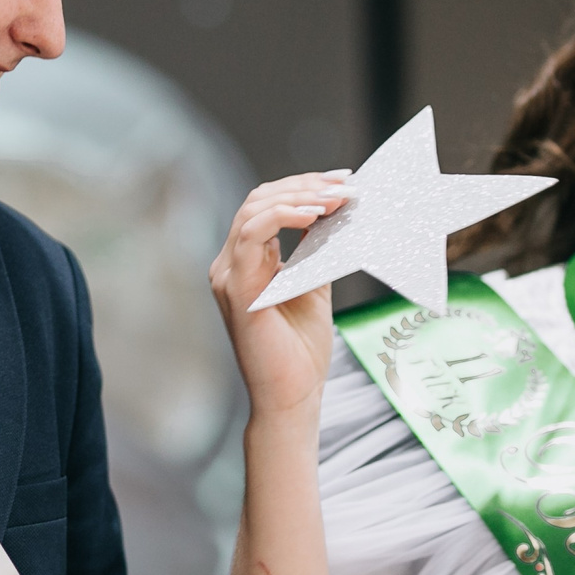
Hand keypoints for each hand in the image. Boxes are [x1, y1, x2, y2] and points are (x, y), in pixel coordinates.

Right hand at [209, 172, 354, 417]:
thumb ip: (316, 248)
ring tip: (337, 198)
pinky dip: (284, 216)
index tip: (344, 179)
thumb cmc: (302, 349)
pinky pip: (252, 235)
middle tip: (347, 185)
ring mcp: (227, 274)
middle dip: (306, 184)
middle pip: (259, 199)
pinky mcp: (235, 289)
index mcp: (246, 261)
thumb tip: (336, 207)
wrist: (294, 396)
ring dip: (299, 196)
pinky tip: (315, 216)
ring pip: (253, 209)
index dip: (303, 185)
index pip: (266, 204)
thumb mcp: (314, 284)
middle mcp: (230, 263)